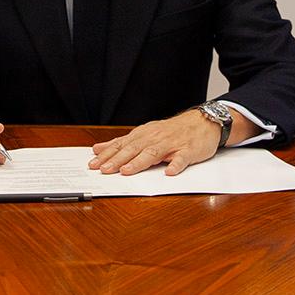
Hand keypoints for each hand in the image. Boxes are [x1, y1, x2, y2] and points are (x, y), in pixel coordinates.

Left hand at [89, 108, 220, 176]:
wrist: (201, 122)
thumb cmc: (171, 131)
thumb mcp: (144, 134)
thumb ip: (122, 143)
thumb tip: (98, 149)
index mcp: (143, 135)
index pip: (122, 145)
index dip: (107, 155)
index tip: (93, 164)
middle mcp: (155, 138)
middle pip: (134, 149)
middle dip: (118, 160)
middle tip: (104, 169)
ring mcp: (172, 144)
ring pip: (153, 153)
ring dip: (139, 162)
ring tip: (127, 171)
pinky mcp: (188, 151)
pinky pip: (182, 159)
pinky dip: (175, 165)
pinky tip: (169, 172)